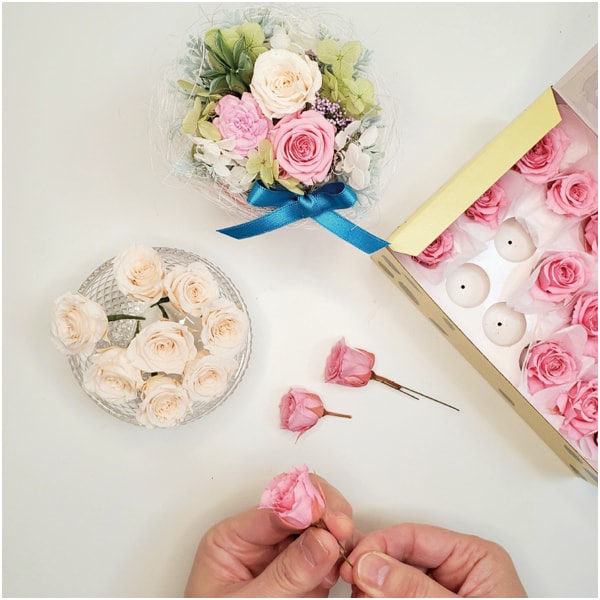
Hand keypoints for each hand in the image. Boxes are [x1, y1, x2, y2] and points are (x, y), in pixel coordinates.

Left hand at [184, 475, 353, 596]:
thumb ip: (285, 574)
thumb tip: (322, 540)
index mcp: (233, 539)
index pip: (274, 506)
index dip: (308, 506)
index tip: (333, 522)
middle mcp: (260, 542)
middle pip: (301, 507)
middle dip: (328, 514)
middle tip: (345, 533)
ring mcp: (284, 557)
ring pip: (320, 527)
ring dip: (339, 536)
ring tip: (346, 558)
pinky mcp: (304, 576)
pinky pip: (329, 554)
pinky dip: (342, 558)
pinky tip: (345, 569)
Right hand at [340, 523, 525, 597]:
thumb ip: (413, 590)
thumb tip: (372, 565)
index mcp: (475, 558)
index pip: (414, 536)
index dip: (379, 545)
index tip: (355, 564)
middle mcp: (459, 571)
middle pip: (401, 557)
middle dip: (374, 572)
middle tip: (356, 589)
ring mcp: (444, 593)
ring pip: (395, 581)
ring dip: (375, 590)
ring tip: (363, 597)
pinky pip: (401, 597)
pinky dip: (383, 599)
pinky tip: (372, 599)